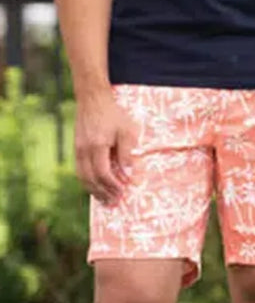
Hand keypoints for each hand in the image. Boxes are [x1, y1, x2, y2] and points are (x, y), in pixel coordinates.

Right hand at [74, 91, 135, 205]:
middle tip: (114, 202)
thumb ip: (127, 152)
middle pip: (90, 179)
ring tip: (104, 200)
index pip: (102, 173)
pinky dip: (87, 181)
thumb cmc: (113, 114)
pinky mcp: (77, 148)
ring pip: (82, 176)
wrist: (93, 100)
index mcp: (97, 146)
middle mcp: (84, 150)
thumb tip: (130, 173)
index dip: (112, 185)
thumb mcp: (126, 130)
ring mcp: (78, 150)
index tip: (123, 192)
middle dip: (102, 192)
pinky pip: (80, 170)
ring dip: (93, 190)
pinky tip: (95, 186)